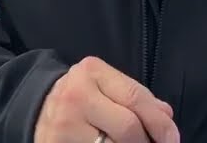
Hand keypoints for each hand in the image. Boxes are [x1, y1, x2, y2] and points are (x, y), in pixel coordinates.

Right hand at [34, 56, 179, 142]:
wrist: (34, 107)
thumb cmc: (81, 97)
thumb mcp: (105, 85)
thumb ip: (136, 97)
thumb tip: (167, 116)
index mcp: (92, 71)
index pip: (136, 98)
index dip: (160, 123)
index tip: (172, 140)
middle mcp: (76, 95)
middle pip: (128, 128)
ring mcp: (64, 124)